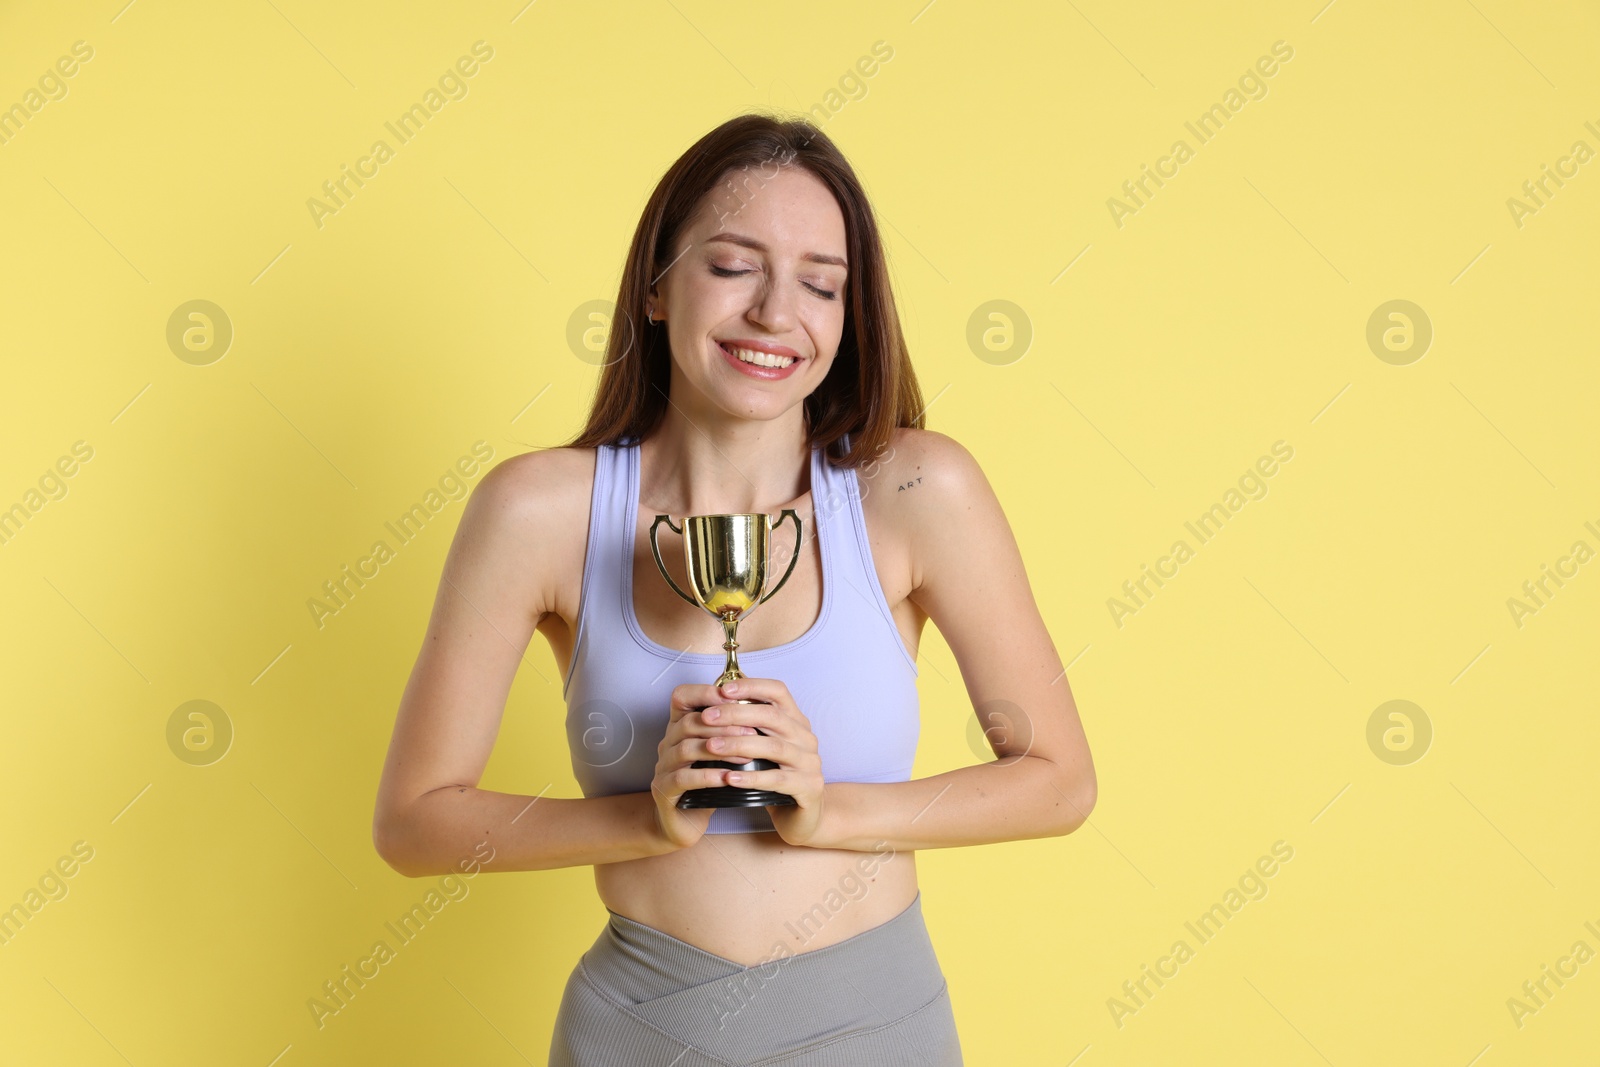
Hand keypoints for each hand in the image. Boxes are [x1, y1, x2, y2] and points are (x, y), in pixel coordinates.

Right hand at [651, 683, 764, 849]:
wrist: (683, 822)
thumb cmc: (705, 785)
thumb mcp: (718, 755)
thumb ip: (731, 733)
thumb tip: (763, 711)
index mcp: (679, 729)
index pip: (682, 697)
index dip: (704, 693)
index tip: (733, 698)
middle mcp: (667, 744)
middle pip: (689, 722)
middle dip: (723, 725)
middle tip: (752, 732)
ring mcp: (662, 767)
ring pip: (686, 749)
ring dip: (720, 750)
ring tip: (746, 757)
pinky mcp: (663, 790)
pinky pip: (684, 778)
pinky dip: (708, 776)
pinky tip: (728, 778)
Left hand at [699, 677, 829, 846]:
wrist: (802, 816)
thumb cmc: (776, 776)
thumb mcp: (764, 747)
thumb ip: (750, 726)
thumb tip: (716, 702)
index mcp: (796, 721)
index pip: (778, 691)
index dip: (751, 686)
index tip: (722, 690)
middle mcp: (806, 737)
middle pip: (772, 716)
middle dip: (735, 714)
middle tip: (707, 717)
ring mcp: (810, 762)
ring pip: (773, 746)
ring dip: (738, 744)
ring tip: (711, 746)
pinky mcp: (809, 787)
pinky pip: (777, 779)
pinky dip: (751, 777)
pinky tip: (729, 778)